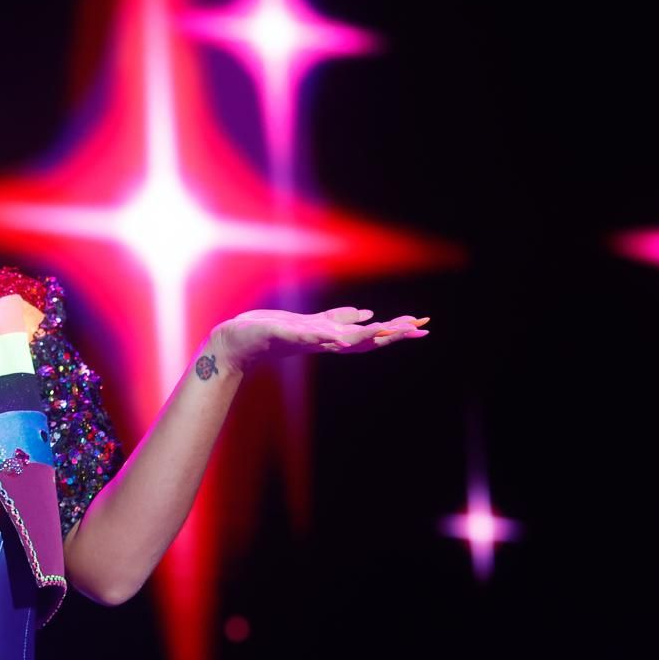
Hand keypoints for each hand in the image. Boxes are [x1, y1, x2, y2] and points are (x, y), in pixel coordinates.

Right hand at [211, 307, 429, 372]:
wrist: (234, 346)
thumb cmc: (257, 341)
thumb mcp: (286, 335)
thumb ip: (313, 335)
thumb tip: (344, 339)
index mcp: (325, 340)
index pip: (367, 337)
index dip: (390, 332)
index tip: (413, 327)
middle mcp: (327, 339)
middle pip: (370, 335)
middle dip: (397, 330)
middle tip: (424, 325)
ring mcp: (318, 333)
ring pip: (358, 329)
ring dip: (382, 325)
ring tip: (405, 321)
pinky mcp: (307, 326)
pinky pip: (338, 321)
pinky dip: (354, 317)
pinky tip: (365, 313)